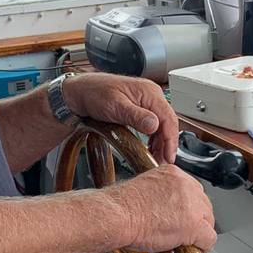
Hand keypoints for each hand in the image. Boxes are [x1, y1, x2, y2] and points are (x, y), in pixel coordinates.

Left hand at [63, 72, 178, 163]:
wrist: (81, 90)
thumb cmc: (95, 93)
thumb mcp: (115, 107)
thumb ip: (136, 116)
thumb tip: (155, 125)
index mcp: (149, 93)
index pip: (169, 118)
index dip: (171, 140)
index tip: (169, 156)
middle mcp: (151, 96)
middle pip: (168, 123)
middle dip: (167, 144)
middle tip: (163, 162)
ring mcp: (146, 102)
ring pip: (162, 125)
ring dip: (161, 142)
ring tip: (157, 158)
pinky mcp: (140, 108)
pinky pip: (153, 124)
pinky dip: (154, 138)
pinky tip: (151, 148)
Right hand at [110, 164, 215, 252]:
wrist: (117, 215)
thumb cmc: (121, 206)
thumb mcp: (144, 189)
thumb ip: (160, 194)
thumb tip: (164, 208)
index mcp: (173, 173)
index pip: (193, 190)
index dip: (189, 208)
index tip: (183, 216)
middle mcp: (186, 185)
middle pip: (204, 204)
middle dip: (197, 219)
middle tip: (185, 231)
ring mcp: (192, 204)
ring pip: (208, 221)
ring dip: (199, 232)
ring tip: (186, 242)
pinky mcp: (194, 225)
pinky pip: (209, 238)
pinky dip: (202, 247)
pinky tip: (192, 250)